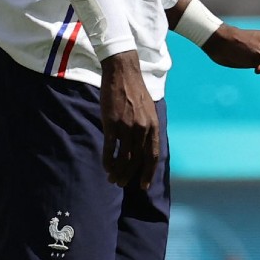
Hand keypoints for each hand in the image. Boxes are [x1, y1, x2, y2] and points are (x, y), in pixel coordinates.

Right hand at [100, 51, 159, 188]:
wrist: (123, 74)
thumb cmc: (135, 92)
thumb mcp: (148, 111)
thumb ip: (148, 128)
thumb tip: (144, 146)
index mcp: (154, 127)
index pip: (153, 156)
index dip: (148, 173)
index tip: (143, 186)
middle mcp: (143, 129)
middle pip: (138, 160)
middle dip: (130, 175)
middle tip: (122, 184)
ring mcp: (127, 127)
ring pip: (124, 157)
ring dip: (118, 171)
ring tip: (113, 179)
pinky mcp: (111, 123)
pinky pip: (110, 148)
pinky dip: (108, 160)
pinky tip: (105, 166)